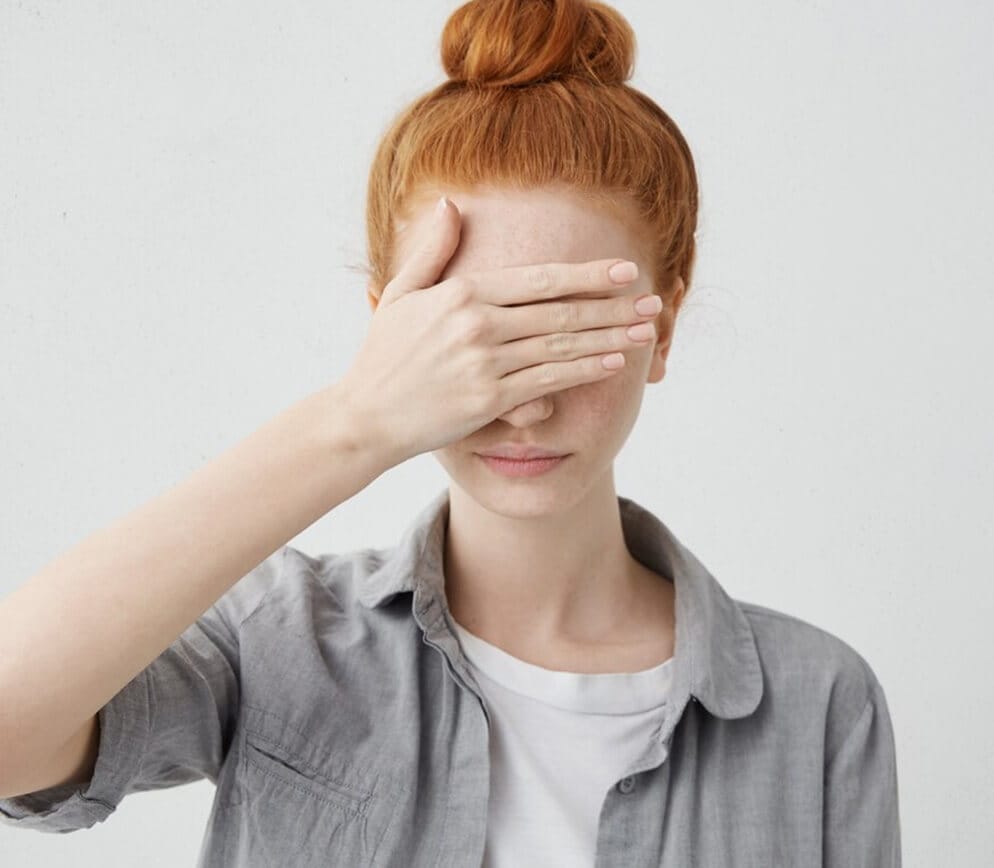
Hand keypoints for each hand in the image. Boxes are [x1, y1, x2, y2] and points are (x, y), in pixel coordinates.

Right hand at [337, 197, 659, 466]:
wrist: (364, 416)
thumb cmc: (384, 356)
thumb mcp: (403, 293)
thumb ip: (432, 250)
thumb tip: (448, 204)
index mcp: (462, 293)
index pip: (540, 280)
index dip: (588, 275)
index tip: (625, 271)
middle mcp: (477, 324)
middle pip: (561, 312)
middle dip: (613, 306)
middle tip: (653, 301)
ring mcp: (484, 362)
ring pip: (561, 347)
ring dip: (609, 338)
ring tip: (645, 332)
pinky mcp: (487, 399)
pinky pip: (547, 382)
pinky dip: (584, 372)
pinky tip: (612, 364)